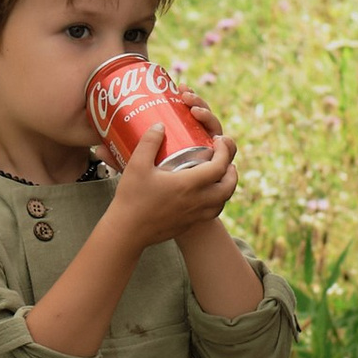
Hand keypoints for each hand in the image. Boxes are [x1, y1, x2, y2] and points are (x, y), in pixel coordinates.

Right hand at [100, 121, 241, 248]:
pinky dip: (215, 202)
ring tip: (219, 178)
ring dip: (225, 188)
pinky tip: (203, 196)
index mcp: (189, 184)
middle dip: (231, 171)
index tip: (218, 142)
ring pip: (222, 202)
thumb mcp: (137, 165)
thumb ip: (149, 142)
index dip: (224, 152)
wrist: (127, 232)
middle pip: (228, 186)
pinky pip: (210, 213)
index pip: (219, 166)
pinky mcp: (188, 224)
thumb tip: (160, 125)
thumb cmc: (132, 198)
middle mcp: (197, 201)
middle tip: (225, 160)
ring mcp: (194, 216)